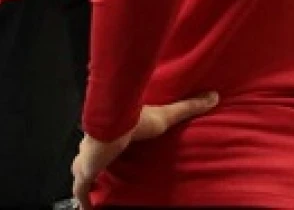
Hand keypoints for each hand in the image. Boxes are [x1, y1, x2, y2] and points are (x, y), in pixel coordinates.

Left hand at [72, 92, 219, 208]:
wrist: (114, 123)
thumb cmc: (135, 119)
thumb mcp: (166, 115)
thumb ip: (188, 107)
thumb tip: (213, 96)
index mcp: (109, 134)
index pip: (105, 143)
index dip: (105, 150)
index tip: (109, 155)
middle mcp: (93, 146)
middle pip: (89, 158)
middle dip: (93, 167)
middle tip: (100, 177)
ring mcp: (86, 160)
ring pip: (81, 173)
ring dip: (86, 182)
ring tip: (92, 193)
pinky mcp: (85, 172)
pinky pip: (80, 190)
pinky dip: (84, 199)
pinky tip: (87, 209)